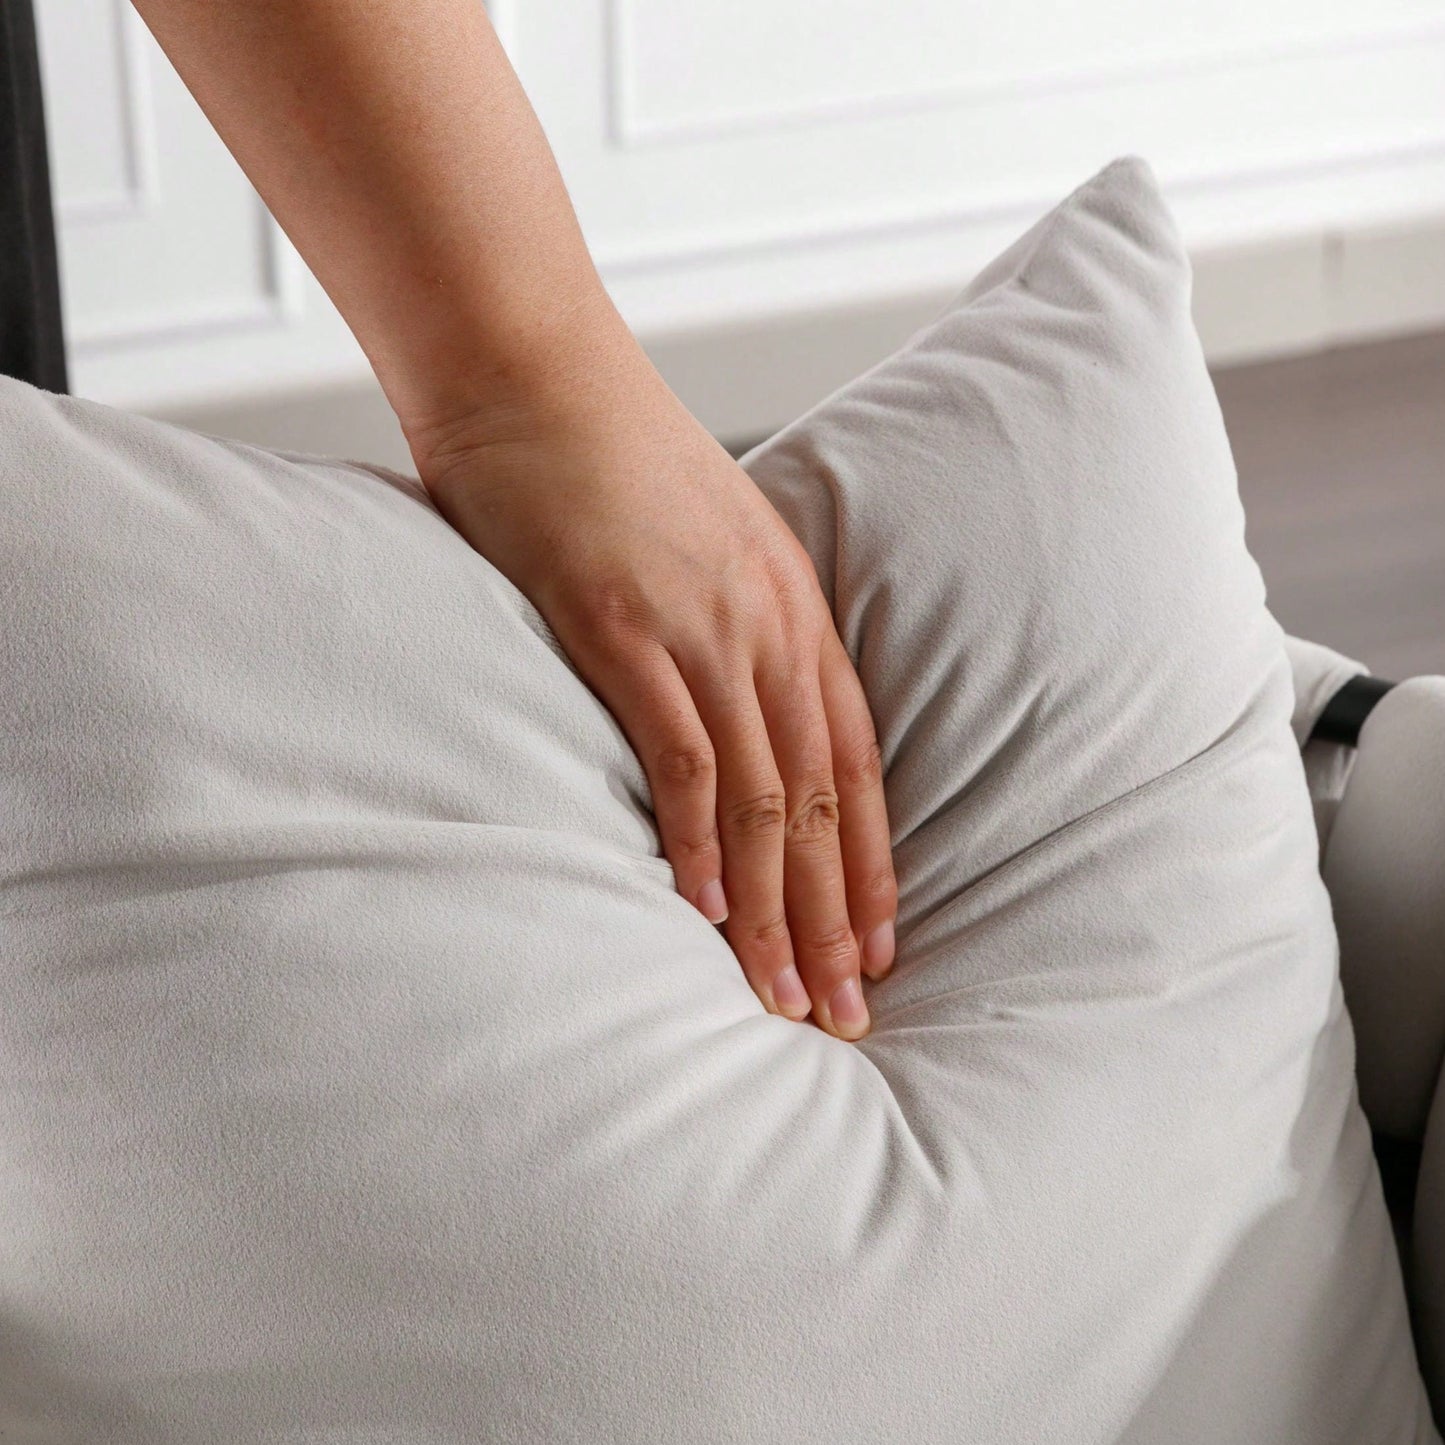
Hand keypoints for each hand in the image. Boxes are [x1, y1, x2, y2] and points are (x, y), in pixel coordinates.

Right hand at [408, 314, 896, 1040]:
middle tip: (851, 1009)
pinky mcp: (621, 625)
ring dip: (776, 906)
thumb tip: (726, 711)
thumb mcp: (701, 537)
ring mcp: (699, 626)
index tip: (881, 949)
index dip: (872, 864)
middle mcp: (768, 625)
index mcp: (795, 607)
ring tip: (787, 999)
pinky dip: (695, 840)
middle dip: (838, 914)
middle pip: (822, 797)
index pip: (858, 763)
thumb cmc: (606, 454)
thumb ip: (729, 623)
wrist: (532, 366)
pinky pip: (678, 752)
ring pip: (763, 795)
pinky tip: (701, 911)